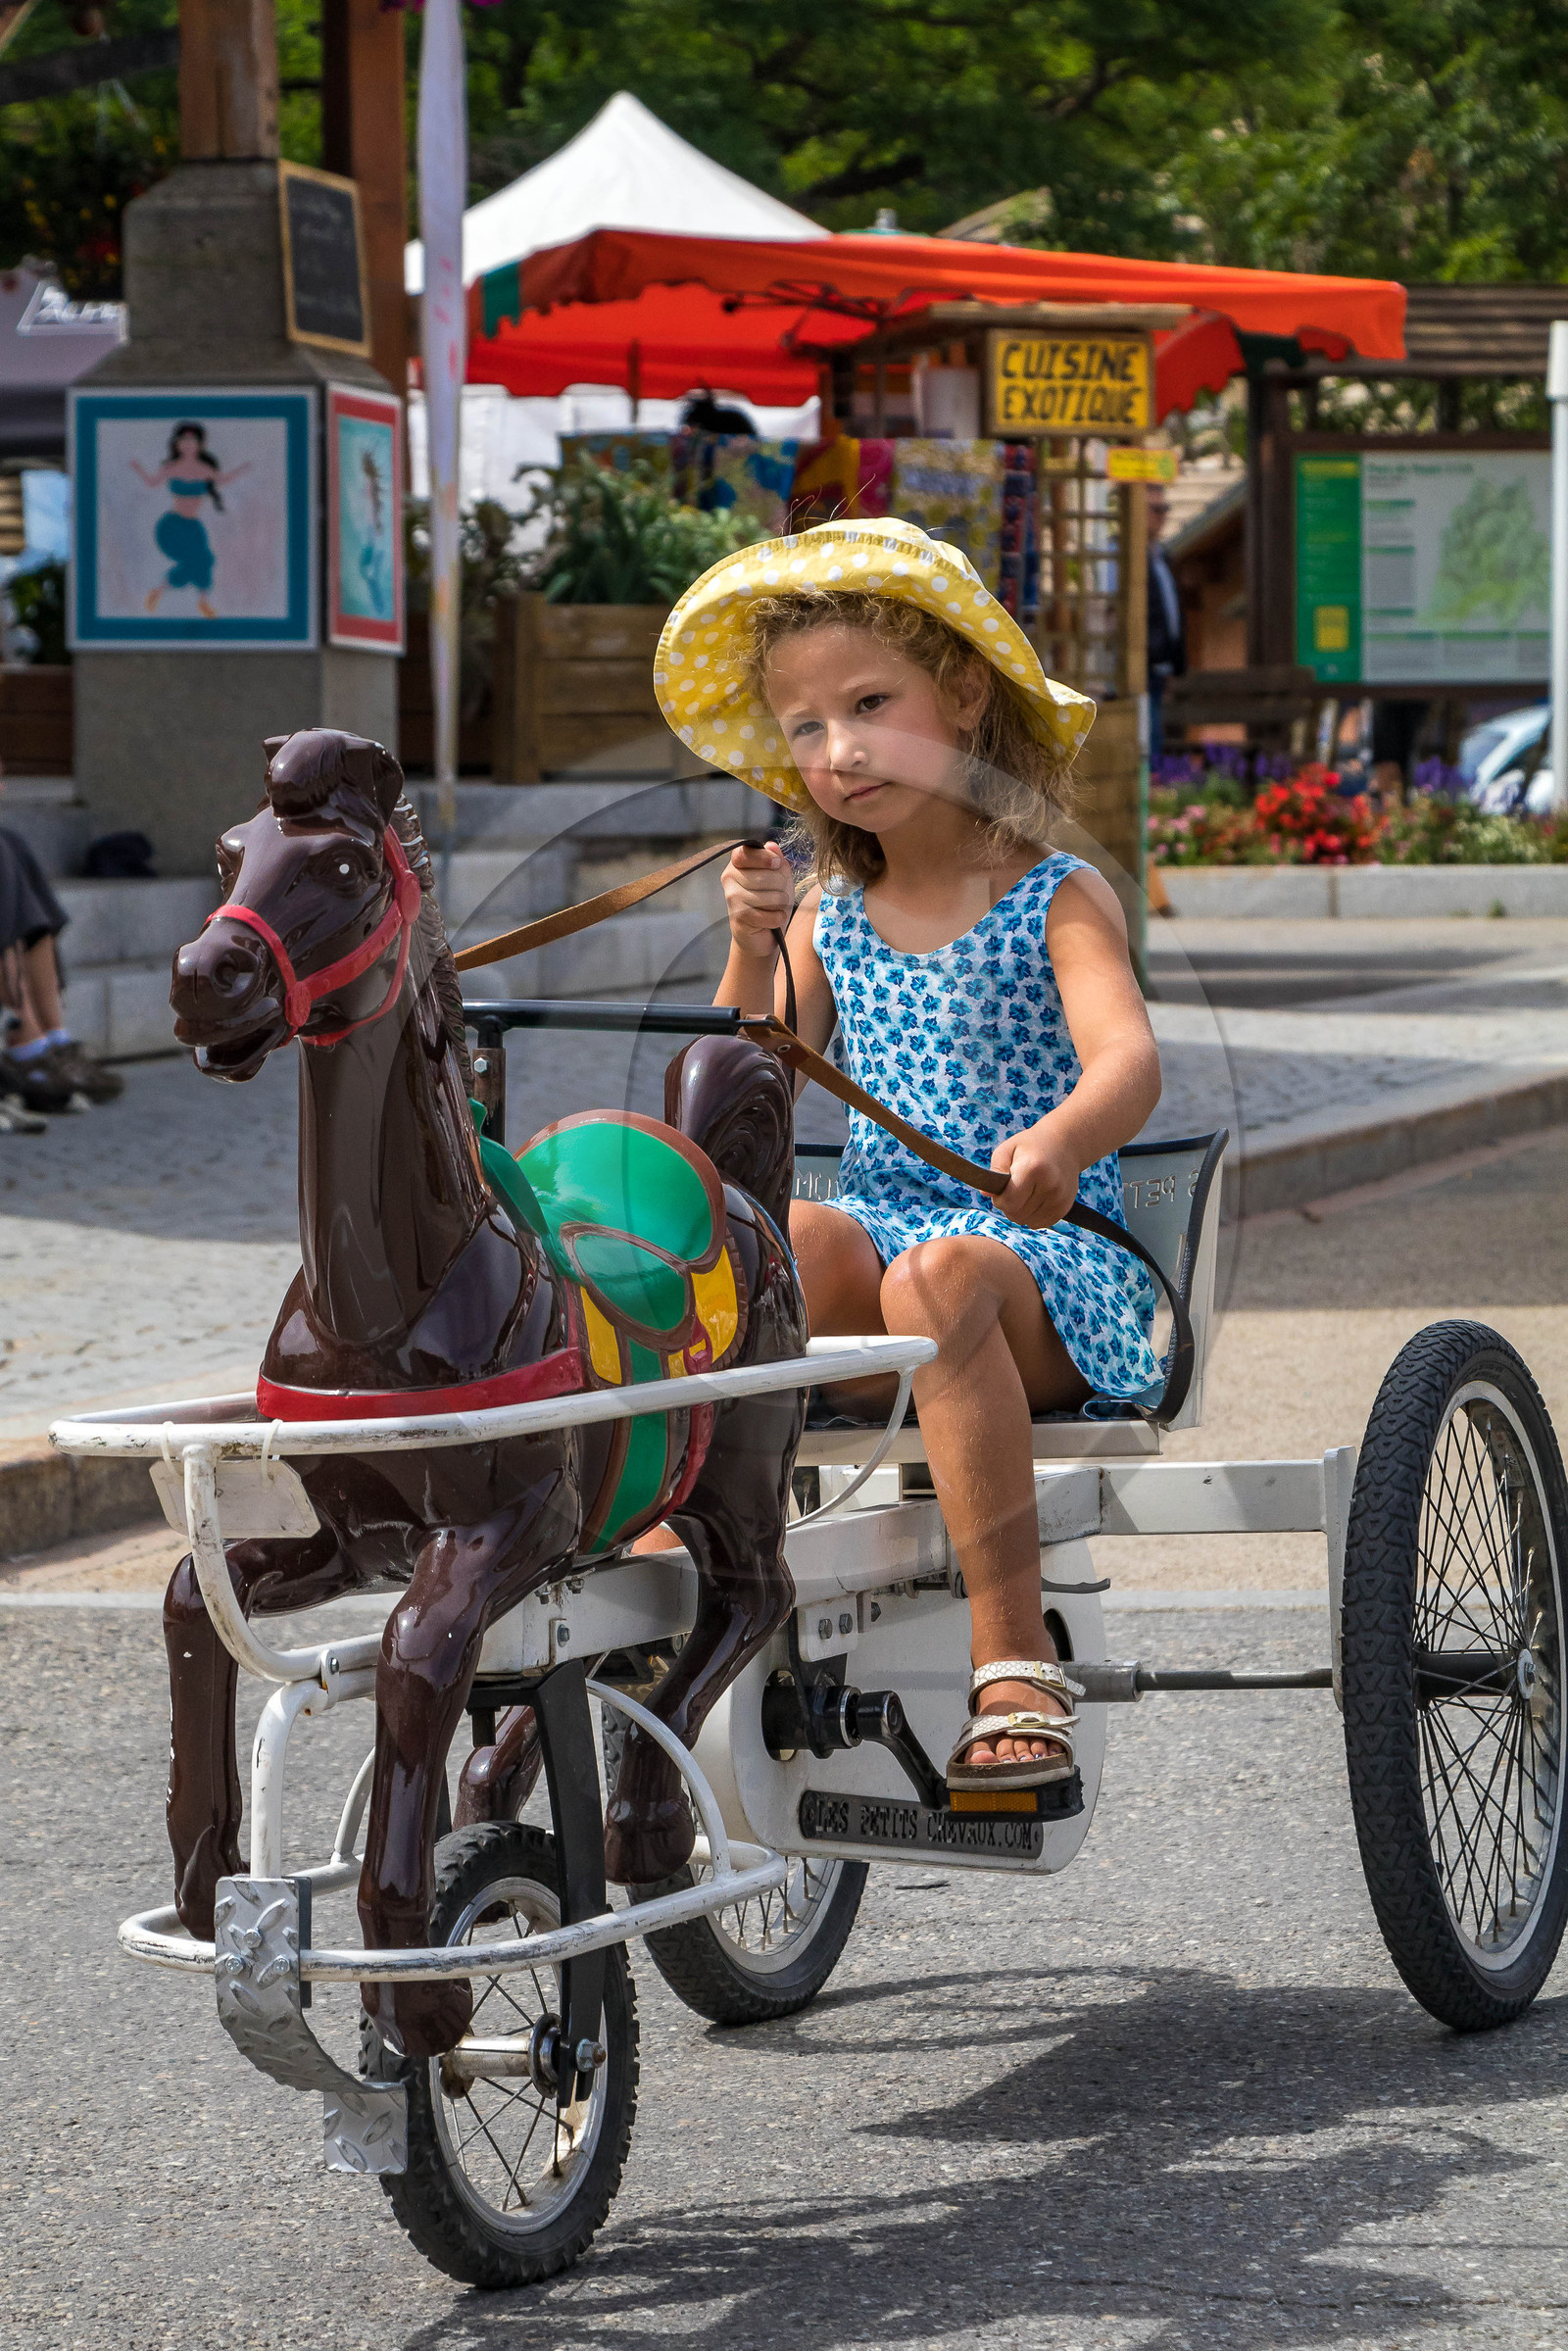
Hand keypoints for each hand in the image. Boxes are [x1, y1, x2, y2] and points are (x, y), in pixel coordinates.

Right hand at [721, 841, 793, 961]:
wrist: (762, 933)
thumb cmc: (771, 901)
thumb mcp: (780, 877)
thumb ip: (777, 860)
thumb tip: (771, 845)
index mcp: (737, 863)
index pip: (746, 853)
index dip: (765, 858)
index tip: (777, 864)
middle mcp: (730, 878)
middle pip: (765, 877)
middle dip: (781, 887)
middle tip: (780, 894)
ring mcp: (732, 898)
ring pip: (769, 897)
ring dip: (781, 904)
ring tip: (777, 907)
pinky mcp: (738, 917)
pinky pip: (769, 915)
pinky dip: (778, 918)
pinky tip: (775, 919)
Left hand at [991, 1120, 1079, 1228]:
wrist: (1065, 1144)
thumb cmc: (1029, 1146)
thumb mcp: (1007, 1149)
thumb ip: (995, 1171)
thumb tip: (985, 1194)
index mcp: (1033, 1169)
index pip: (1009, 1202)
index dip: (999, 1199)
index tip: (1001, 1189)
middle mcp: (1050, 1185)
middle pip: (1017, 1214)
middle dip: (1008, 1206)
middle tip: (1012, 1189)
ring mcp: (1060, 1198)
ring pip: (1027, 1222)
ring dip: (1020, 1212)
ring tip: (1024, 1193)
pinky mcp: (1064, 1207)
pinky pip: (1039, 1223)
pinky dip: (1032, 1215)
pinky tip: (1034, 1199)